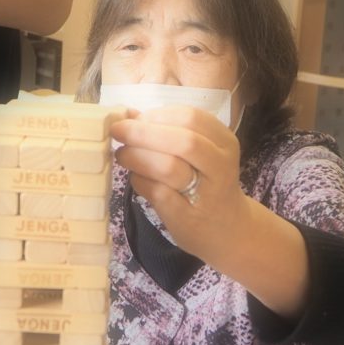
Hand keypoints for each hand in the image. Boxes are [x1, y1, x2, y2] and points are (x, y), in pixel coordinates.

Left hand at [110, 104, 249, 267]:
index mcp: (224, 141)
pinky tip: (135, 177)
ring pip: (168, 167)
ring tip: (122, 155)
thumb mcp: (198, 153)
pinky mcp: (186, 216)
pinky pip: (156, 192)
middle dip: (143, 133)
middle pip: (183, 140)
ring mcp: (205, 193)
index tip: (134, 118)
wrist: (225, 230)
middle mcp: (221, 165)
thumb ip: (168, 131)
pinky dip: (139, 181)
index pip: (191, 117)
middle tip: (118, 132)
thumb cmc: (205, 184)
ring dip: (137, 157)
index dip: (157, 115)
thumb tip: (129, 114)